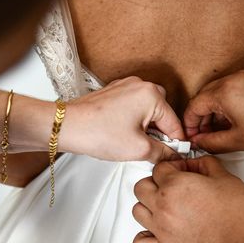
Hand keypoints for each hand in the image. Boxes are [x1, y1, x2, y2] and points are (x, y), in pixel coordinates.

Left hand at [62, 76, 185, 162]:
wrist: (67, 127)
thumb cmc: (97, 132)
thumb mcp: (139, 149)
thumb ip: (162, 153)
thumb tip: (172, 155)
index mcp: (151, 95)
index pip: (174, 123)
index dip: (176, 144)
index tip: (176, 156)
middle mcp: (140, 85)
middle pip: (163, 114)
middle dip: (160, 133)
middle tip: (153, 151)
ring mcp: (126, 86)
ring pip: (148, 110)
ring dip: (147, 127)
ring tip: (136, 143)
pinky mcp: (114, 92)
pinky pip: (134, 106)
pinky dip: (134, 121)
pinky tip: (125, 135)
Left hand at [131, 156, 243, 242]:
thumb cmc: (243, 215)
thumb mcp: (226, 177)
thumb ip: (205, 165)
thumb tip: (196, 165)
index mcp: (175, 185)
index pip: (160, 167)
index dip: (174, 167)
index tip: (186, 172)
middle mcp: (163, 207)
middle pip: (142, 187)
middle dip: (156, 183)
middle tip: (175, 187)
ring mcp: (162, 230)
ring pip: (137, 211)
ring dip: (149, 206)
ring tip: (168, 207)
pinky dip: (144, 238)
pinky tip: (158, 232)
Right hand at [183, 70, 243, 157]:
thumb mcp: (240, 141)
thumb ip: (213, 141)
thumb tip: (200, 142)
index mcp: (226, 91)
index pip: (195, 105)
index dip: (189, 125)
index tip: (190, 139)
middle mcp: (236, 79)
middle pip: (206, 97)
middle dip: (201, 118)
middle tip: (202, 139)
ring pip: (221, 94)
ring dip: (215, 113)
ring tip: (219, 135)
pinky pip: (236, 91)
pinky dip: (230, 107)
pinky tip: (235, 125)